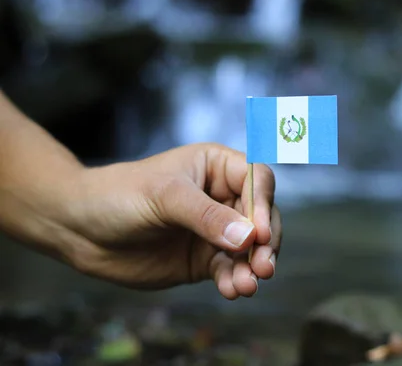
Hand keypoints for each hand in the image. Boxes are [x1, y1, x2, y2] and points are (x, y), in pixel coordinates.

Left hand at [60, 143, 280, 298]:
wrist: (81, 228)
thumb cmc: (119, 195)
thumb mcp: (164, 197)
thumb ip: (206, 216)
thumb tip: (249, 238)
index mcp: (216, 167)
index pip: (257, 179)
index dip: (263, 205)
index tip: (258, 234)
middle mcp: (221, 196)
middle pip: (261, 216)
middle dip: (265, 242)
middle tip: (264, 267)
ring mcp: (215, 229)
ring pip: (250, 247)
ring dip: (253, 267)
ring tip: (247, 285)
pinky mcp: (204, 258)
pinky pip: (229, 269)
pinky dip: (233, 280)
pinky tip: (231, 290)